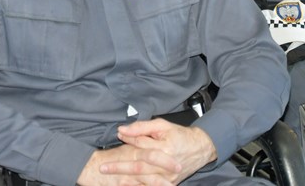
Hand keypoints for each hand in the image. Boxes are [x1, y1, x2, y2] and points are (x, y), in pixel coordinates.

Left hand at [94, 119, 216, 183]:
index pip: (142, 144)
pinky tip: (125, 185)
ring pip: (143, 179)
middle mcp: (166, 164)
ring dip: (126, 179)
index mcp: (165, 147)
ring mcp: (167, 177)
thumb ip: (142, 127)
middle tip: (103, 167)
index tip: (118, 135)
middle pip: (139, 166)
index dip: (129, 140)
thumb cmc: (181, 135)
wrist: (201, 148)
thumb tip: (123, 129)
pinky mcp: (169, 184)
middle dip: (119, 167)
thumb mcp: (164, 126)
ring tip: (111, 177)